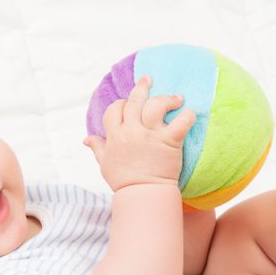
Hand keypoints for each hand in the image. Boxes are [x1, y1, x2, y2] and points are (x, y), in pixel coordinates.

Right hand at [83, 76, 195, 191]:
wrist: (142, 196)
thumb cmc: (124, 181)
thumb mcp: (104, 164)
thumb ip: (97, 148)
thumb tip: (86, 139)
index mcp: (115, 136)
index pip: (114, 109)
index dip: (121, 104)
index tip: (127, 103)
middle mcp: (131, 132)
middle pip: (134, 101)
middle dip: (141, 87)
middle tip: (148, 79)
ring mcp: (150, 136)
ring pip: (156, 106)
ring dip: (166, 98)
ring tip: (176, 98)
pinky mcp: (169, 142)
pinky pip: (180, 123)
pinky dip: (187, 116)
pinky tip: (189, 113)